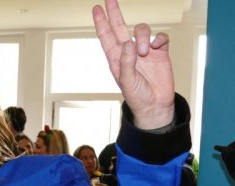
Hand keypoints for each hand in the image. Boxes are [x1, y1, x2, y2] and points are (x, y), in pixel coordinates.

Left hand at [93, 0, 174, 128]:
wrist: (155, 104)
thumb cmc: (136, 95)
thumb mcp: (126, 81)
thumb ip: (126, 62)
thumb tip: (128, 43)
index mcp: (115, 58)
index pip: (106, 36)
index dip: (101, 22)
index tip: (96, 8)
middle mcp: (128, 51)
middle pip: (120, 26)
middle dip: (115, 12)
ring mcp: (145, 50)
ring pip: (142, 30)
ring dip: (143, 36)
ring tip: (144, 52)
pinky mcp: (160, 52)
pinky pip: (160, 36)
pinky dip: (158, 39)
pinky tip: (156, 48)